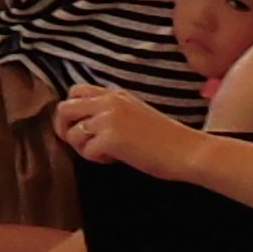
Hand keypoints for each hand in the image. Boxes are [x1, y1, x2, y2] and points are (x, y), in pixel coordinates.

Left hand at [52, 86, 197, 178]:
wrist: (188, 151)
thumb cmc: (166, 139)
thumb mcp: (136, 113)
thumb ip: (111, 112)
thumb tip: (84, 124)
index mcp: (115, 94)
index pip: (76, 92)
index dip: (72, 112)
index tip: (83, 129)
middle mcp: (109, 101)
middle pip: (64, 109)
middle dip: (65, 129)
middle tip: (83, 144)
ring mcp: (108, 118)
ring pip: (71, 132)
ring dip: (83, 147)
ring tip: (105, 154)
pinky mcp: (110, 138)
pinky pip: (86, 150)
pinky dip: (96, 159)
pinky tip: (115, 159)